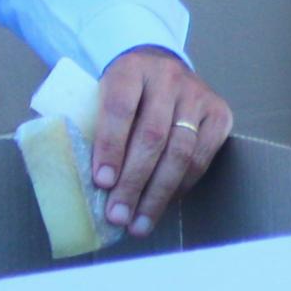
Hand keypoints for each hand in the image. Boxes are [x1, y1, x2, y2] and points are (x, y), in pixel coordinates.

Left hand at [88, 46, 231, 238]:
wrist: (159, 66)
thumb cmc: (122, 93)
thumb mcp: (99, 93)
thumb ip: (86, 124)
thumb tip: (72, 177)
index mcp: (130, 69)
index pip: (120, 109)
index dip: (111, 147)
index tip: (101, 182)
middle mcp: (168, 78)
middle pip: (152, 135)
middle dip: (133, 182)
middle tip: (118, 216)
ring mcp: (198, 95)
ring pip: (180, 151)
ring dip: (158, 193)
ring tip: (139, 223)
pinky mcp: (219, 113)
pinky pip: (202, 157)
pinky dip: (182, 186)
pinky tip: (163, 204)